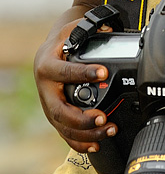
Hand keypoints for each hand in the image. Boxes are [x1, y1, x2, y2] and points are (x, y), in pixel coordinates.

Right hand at [34, 19, 117, 152]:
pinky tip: (96, 144)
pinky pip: (65, 134)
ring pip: (63, 127)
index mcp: (47, 66)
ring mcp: (49, 105)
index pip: (65, 72)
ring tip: (107, 130)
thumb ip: (89, 29)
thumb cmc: (62, 42)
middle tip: (103, 117)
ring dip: (85, 133)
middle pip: (59, 110)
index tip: (103, 72)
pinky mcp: (55, 116)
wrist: (49, 52)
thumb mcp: (72, 30)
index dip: (83, 73)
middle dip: (82, 118)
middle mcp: (45, 89)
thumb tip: (109, 29)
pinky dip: (79, 142)